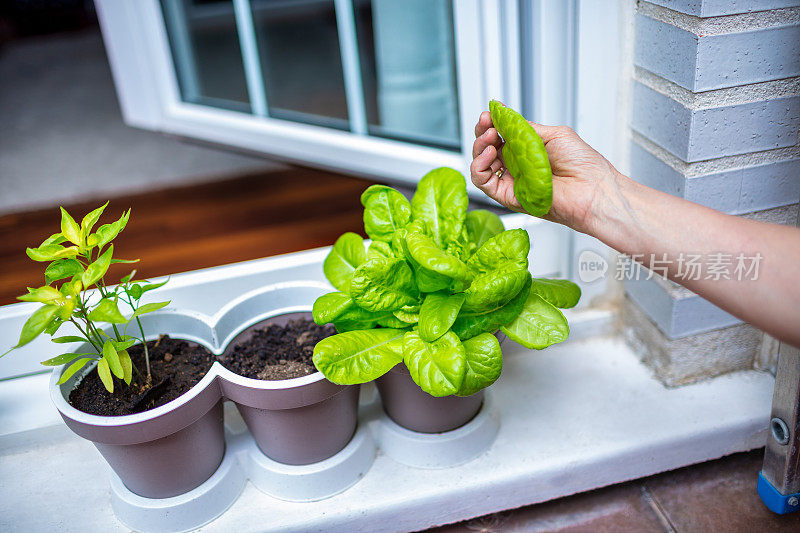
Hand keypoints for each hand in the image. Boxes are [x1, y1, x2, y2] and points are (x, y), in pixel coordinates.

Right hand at [470, 110, 621, 234]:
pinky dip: (480, 167)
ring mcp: (511, 181)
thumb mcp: (553, 134)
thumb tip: (504, 115)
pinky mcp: (508, 196)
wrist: (593, 189)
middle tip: (487, 123)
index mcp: (528, 151)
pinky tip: (489, 153)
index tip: (489, 114)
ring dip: (479, 148)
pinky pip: (483, 183)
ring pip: (481, 165)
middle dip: (482, 133)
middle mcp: (517, 166)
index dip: (491, 124)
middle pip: (487, 149)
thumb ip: (526, 128)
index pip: (501, 136)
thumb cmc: (582, 164)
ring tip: (490, 137)